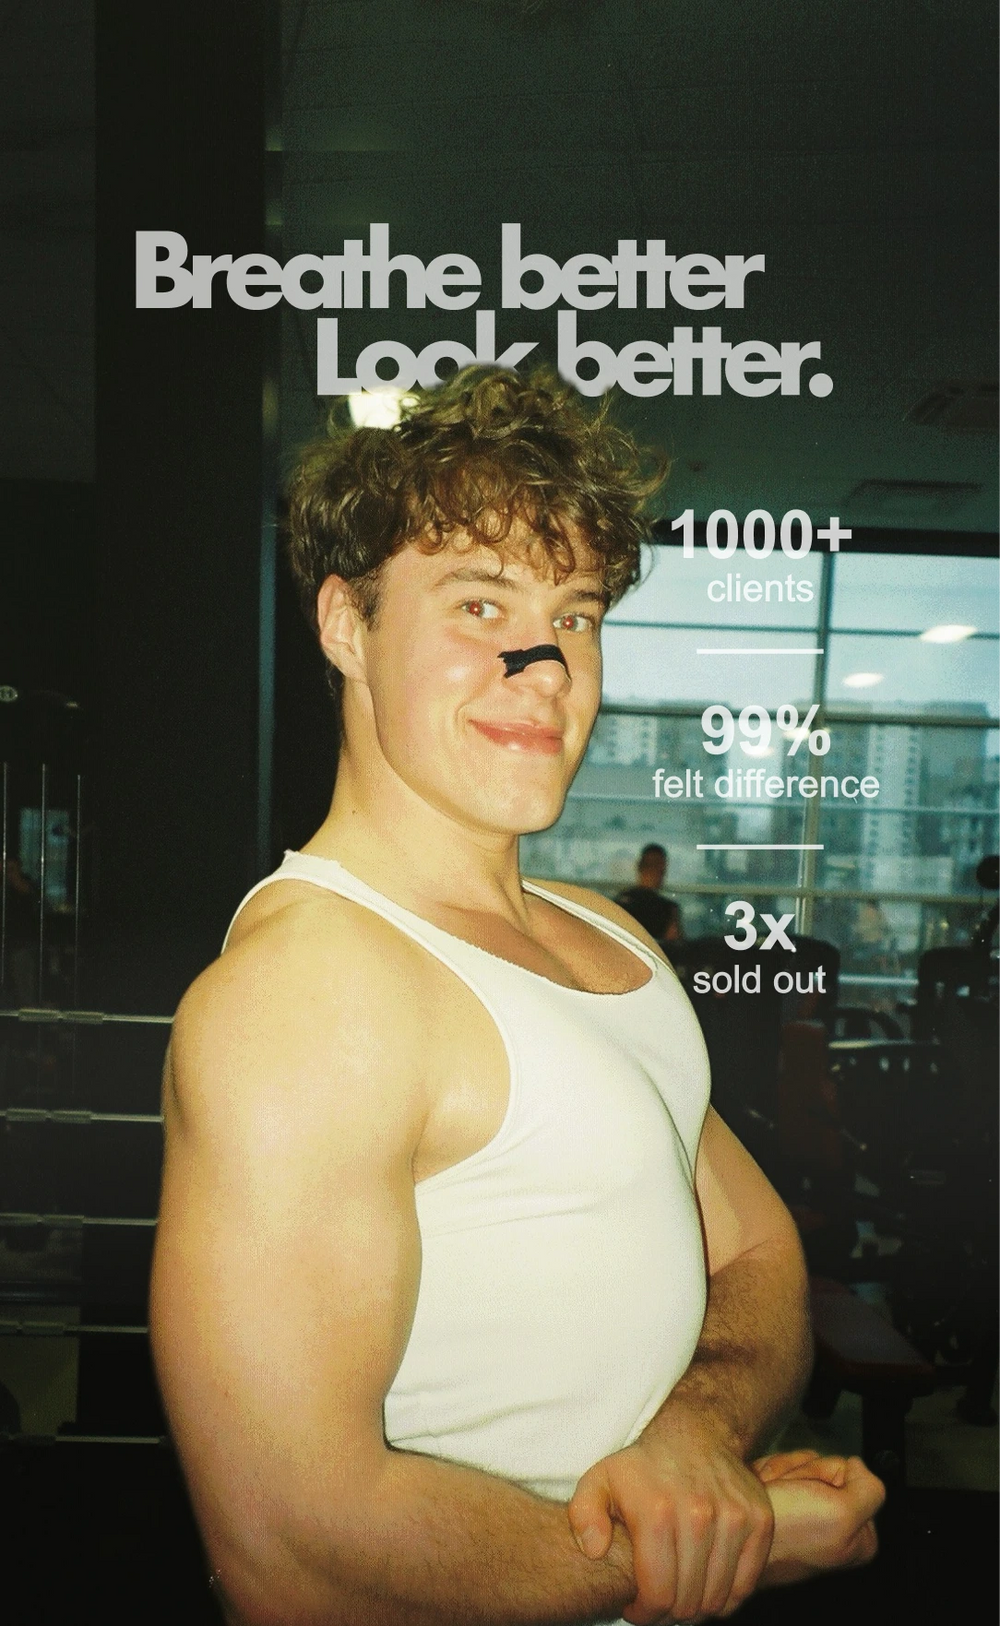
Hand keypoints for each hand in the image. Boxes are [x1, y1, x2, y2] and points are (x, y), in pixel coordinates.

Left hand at [567, 1404, 773, 1623]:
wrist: (694, 1434)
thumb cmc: (642, 1468)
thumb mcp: (599, 1482)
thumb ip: (584, 1516)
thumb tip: (594, 1550)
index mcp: (657, 1512)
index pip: (657, 1594)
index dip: (644, 1613)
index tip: (637, 1606)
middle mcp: (699, 1515)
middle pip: (688, 1602)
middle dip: (669, 1612)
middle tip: (659, 1601)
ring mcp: (734, 1517)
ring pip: (717, 1598)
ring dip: (698, 1607)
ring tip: (680, 1594)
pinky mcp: (759, 1520)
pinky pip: (745, 1584)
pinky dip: (727, 1597)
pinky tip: (706, 1586)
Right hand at [752, 1450, 884, 1582]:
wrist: (736, 1541)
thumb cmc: (786, 1533)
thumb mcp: (842, 1515)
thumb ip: (869, 1488)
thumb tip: (857, 1466)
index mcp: (859, 1536)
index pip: (852, 1474)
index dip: (829, 1474)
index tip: (813, 1495)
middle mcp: (836, 1525)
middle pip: (826, 1466)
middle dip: (803, 1473)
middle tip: (790, 1496)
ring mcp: (807, 1514)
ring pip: (802, 1464)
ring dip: (783, 1472)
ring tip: (772, 1495)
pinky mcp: (782, 1503)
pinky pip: (780, 1467)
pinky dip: (769, 1472)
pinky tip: (763, 1490)